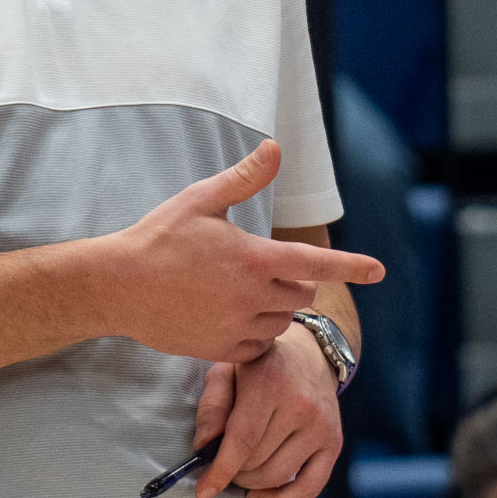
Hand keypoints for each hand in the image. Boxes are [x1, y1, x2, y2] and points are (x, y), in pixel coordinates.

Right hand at [104, 140, 382, 363]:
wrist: (118, 286)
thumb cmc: (158, 237)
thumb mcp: (199, 199)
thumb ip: (244, 178)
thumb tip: (274, 148)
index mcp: (253, 258)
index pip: (315, 263)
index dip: (351, 266)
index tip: (378, 271)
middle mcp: (252, 296)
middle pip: (299, 293)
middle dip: (289, 280)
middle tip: (253, 267)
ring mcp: (237, 326)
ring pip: (280, 321)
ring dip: (271, 307)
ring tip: (233, 291)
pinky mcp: (221, 349)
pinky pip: (258, 345)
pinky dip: (253, 331)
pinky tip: (224, 314)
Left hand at [191, 322, 342, 497]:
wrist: (310, 354)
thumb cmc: (260, 365)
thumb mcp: (227, 371)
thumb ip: (213, 406)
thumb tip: (203, 446)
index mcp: (270, 383)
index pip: (243, 439)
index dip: (221, 470)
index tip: (203, 491)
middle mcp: (301, 406)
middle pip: (257, 461)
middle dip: (232, 470)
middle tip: (222, 463)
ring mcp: (321, 427)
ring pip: (278, 476)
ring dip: (251, 484)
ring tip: (239, 471)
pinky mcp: (334, 443)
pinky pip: (310, 487)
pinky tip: (260, 496)